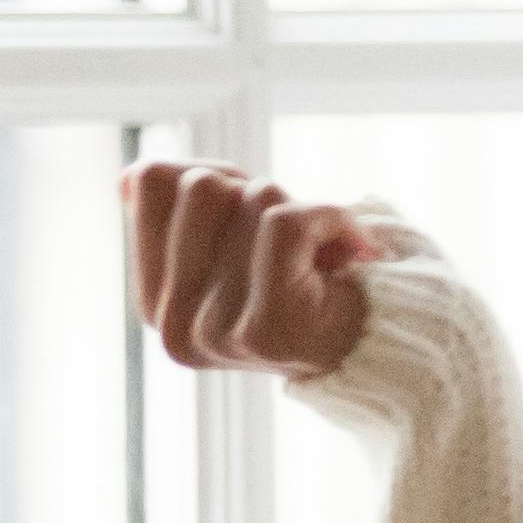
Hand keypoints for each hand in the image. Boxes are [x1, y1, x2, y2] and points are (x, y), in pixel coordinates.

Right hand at [127, 162, 376, 381]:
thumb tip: (130, 178)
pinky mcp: (268, 328)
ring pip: (251, 200)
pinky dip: (334, 219)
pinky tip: (353, 253)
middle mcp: (173, 328)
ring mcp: (216, 334)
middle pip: (200, 185)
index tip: (255, 224)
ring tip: (319, 261)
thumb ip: (181, 204)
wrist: (392, 344)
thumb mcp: (236, 233)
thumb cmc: (312, 281)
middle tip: (295, 248)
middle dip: (259, 196)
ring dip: (301, 210)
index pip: (151, 181)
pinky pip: (287, 222)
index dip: (219, 179)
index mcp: (155, 304)